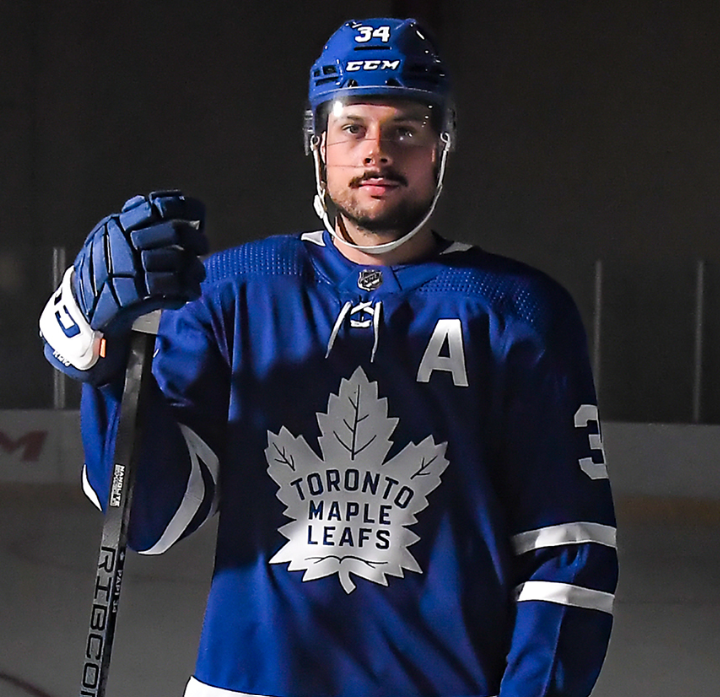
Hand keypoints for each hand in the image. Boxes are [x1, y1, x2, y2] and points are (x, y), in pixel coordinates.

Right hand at [40, 190, 207, 382]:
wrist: (81, 311)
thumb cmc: (101, 274)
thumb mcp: (108, 240)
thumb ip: (133, 225)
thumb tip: (172, 210)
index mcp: (117, 226)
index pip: (156, 207)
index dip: (183, 206)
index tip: (199, 213)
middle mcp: (124, 243)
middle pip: (175, 232)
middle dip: (197, 240)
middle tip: (203, 248)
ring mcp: (129, 269)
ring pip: (179, 262)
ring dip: (195, 270)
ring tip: (196, 277)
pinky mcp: (136, 296)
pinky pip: (174, 289)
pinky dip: (186, 292)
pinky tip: (187, 295)